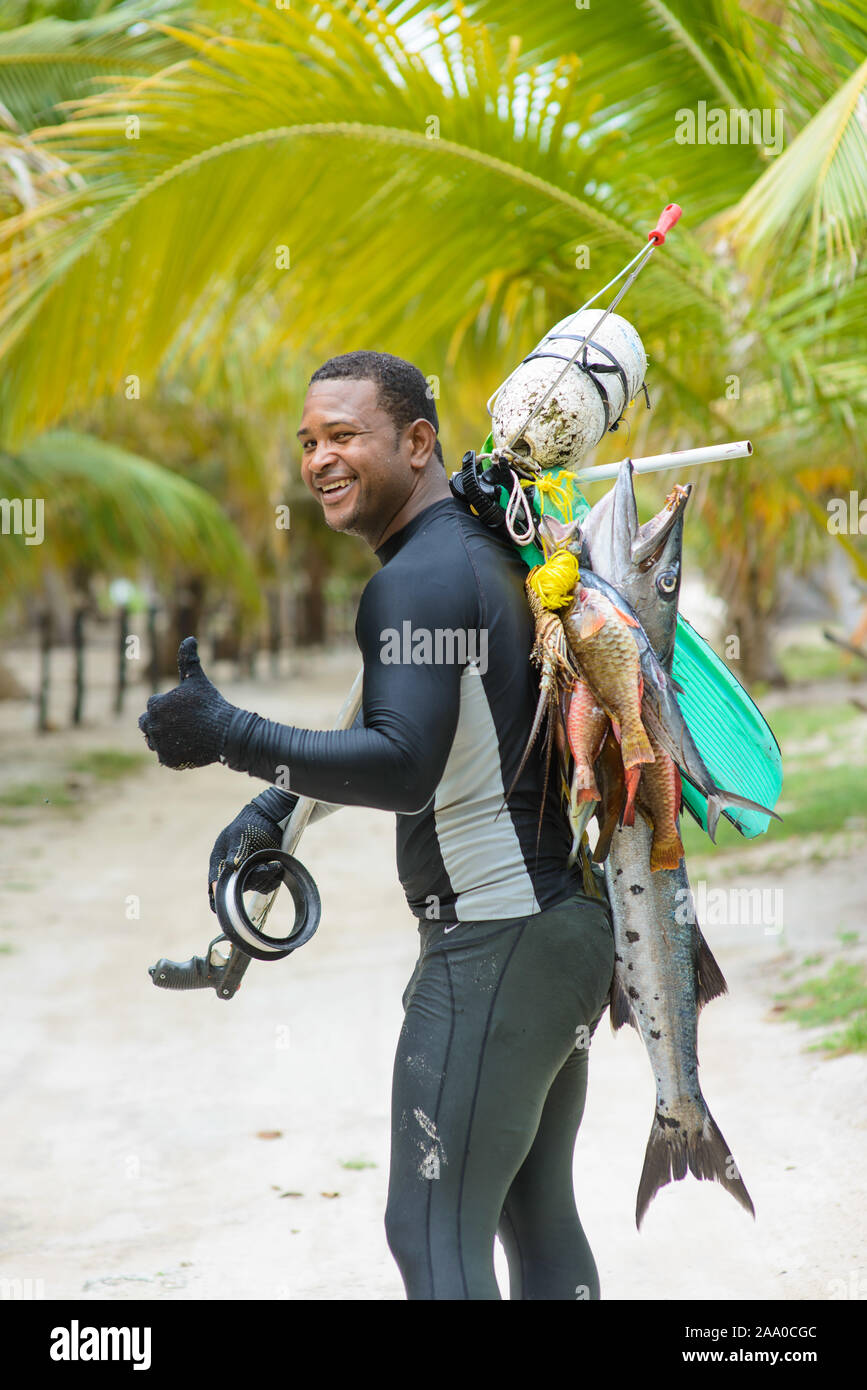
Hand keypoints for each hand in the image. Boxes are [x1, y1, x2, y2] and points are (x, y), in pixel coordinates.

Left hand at [138, 636, 235, 768]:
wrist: (227, 733)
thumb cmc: (211, 704)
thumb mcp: (198, 680)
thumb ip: (188, 660)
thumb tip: (189, 638)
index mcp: (155, 705)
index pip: (153, 705)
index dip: (170, 706)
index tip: (185, 708)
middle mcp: (153, 725)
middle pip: (147, 724)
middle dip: (160, 723)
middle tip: (181, 724)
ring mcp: (159, 745)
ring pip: (154, 741)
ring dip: (164, 738)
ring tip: (186, 735)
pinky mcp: (167, 760)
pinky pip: (165, 756)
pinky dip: (174, 753)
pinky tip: (190, 746)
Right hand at [207, 801, 286, 911]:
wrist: (268, 819)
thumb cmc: (249, 824)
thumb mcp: (240, 834)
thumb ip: (235, 851)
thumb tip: (230, 867)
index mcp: (219, 861)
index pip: (216, 883)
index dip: (219, 896)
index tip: (223, 905)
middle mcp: (231, 871)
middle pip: (239, 887)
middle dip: (254, 879)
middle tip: (267, 866)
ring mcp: (246, 874)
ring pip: (254, 887)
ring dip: (266, 878)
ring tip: (274, 863)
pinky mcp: (260, 875)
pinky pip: (265, 886)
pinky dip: (272, 879)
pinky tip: (276, 866)